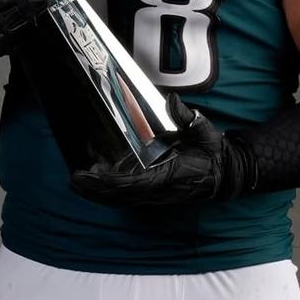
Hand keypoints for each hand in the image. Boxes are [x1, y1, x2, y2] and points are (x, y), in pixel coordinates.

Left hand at [70, 95, 254, 206]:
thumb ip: (188, 118)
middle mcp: (159, 189)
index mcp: (169, 175)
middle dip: (96, 190)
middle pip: (121, 195)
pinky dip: (110, 191)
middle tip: (74, 179)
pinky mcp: (154, 191)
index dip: (111, 181)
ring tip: (78, 182)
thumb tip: (173, 101)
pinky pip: (128, 195)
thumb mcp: (204, 131)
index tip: (92, 175)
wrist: (226, 173)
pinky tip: (96, 180)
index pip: (135, 182)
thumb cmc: (214, 152)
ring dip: (99, 193)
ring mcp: (156, 194)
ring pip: (122, 198)